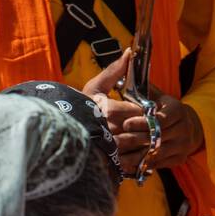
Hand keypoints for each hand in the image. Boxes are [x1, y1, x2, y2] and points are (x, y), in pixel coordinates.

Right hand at [83, 51, 153, 172]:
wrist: (64, 131)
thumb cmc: (82, 106)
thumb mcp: (96, 86)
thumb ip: (114, 70)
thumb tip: (129, 52)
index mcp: (107, 110)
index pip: (137, 111)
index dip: (144, 112)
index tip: (147, 111)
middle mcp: (107, 129)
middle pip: (139, 129)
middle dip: (147, 127)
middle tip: (150, 126)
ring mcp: (108, 148)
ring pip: (138, 146)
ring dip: (145, 143)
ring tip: (146, 138)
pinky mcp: (108, 163)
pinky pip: (130, 162)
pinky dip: (138, 159)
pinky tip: (138, 154)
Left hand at [83, 56, 202, 172]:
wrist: (183, 128)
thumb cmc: (158, 107)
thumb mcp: (148, 92)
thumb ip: (134, 77)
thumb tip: (127, 53)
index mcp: (176, 109)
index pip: (160, 118)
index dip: (142, 121)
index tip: (126, 124)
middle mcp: (183, 128)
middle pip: (157, 137)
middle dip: (135, 140)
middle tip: (116, 142)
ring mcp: (182, 146)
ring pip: (156, 153)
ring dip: (135, 156)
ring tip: (116, 156)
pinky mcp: (178, 160)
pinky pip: (158, 164)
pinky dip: (141, 165)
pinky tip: (125, 165)